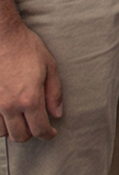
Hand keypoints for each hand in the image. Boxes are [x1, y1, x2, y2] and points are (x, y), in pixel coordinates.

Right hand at [0, 18, 62, 141]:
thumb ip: (54, 93)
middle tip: (37, 125)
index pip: (39, 129)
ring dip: (13, 129)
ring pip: (2, 132)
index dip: (48, 135)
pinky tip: (6, 113)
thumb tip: (57, 114)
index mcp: (30, 98)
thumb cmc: (26, 48)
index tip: (51, 133)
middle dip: (31, 134)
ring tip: (21, 118)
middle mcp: (9, 106)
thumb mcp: (49, 67)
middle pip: (20, 136)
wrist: (1, 37)